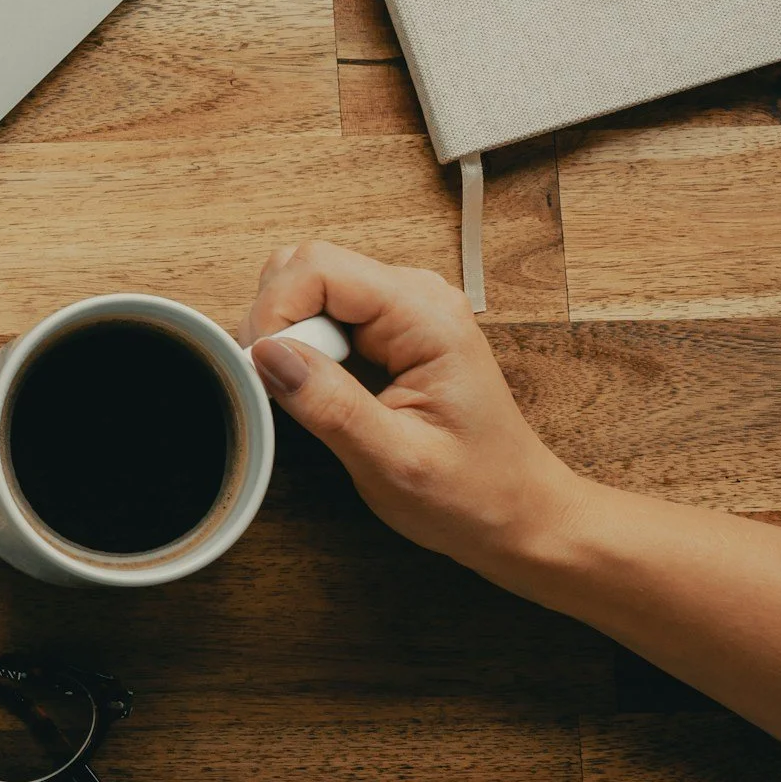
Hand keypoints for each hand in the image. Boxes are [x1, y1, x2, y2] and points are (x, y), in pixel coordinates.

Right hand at [241, 242, 591, 576]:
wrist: (518, 514)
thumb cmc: (474, 495)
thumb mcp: (395, 463)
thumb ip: (330, 406)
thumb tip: (265, 353)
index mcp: (427, 317)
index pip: (319, 268)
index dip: (275, 312)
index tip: (262, 369)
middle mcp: (417, 296)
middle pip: (307, 267)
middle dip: (277, 321)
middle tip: (285, 387)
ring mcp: (403, 307)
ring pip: (308, 285)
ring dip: (288, 333)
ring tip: (310, 393)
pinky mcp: (390, 328)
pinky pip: (323, 312)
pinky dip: (303, 345)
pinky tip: (322, 388)